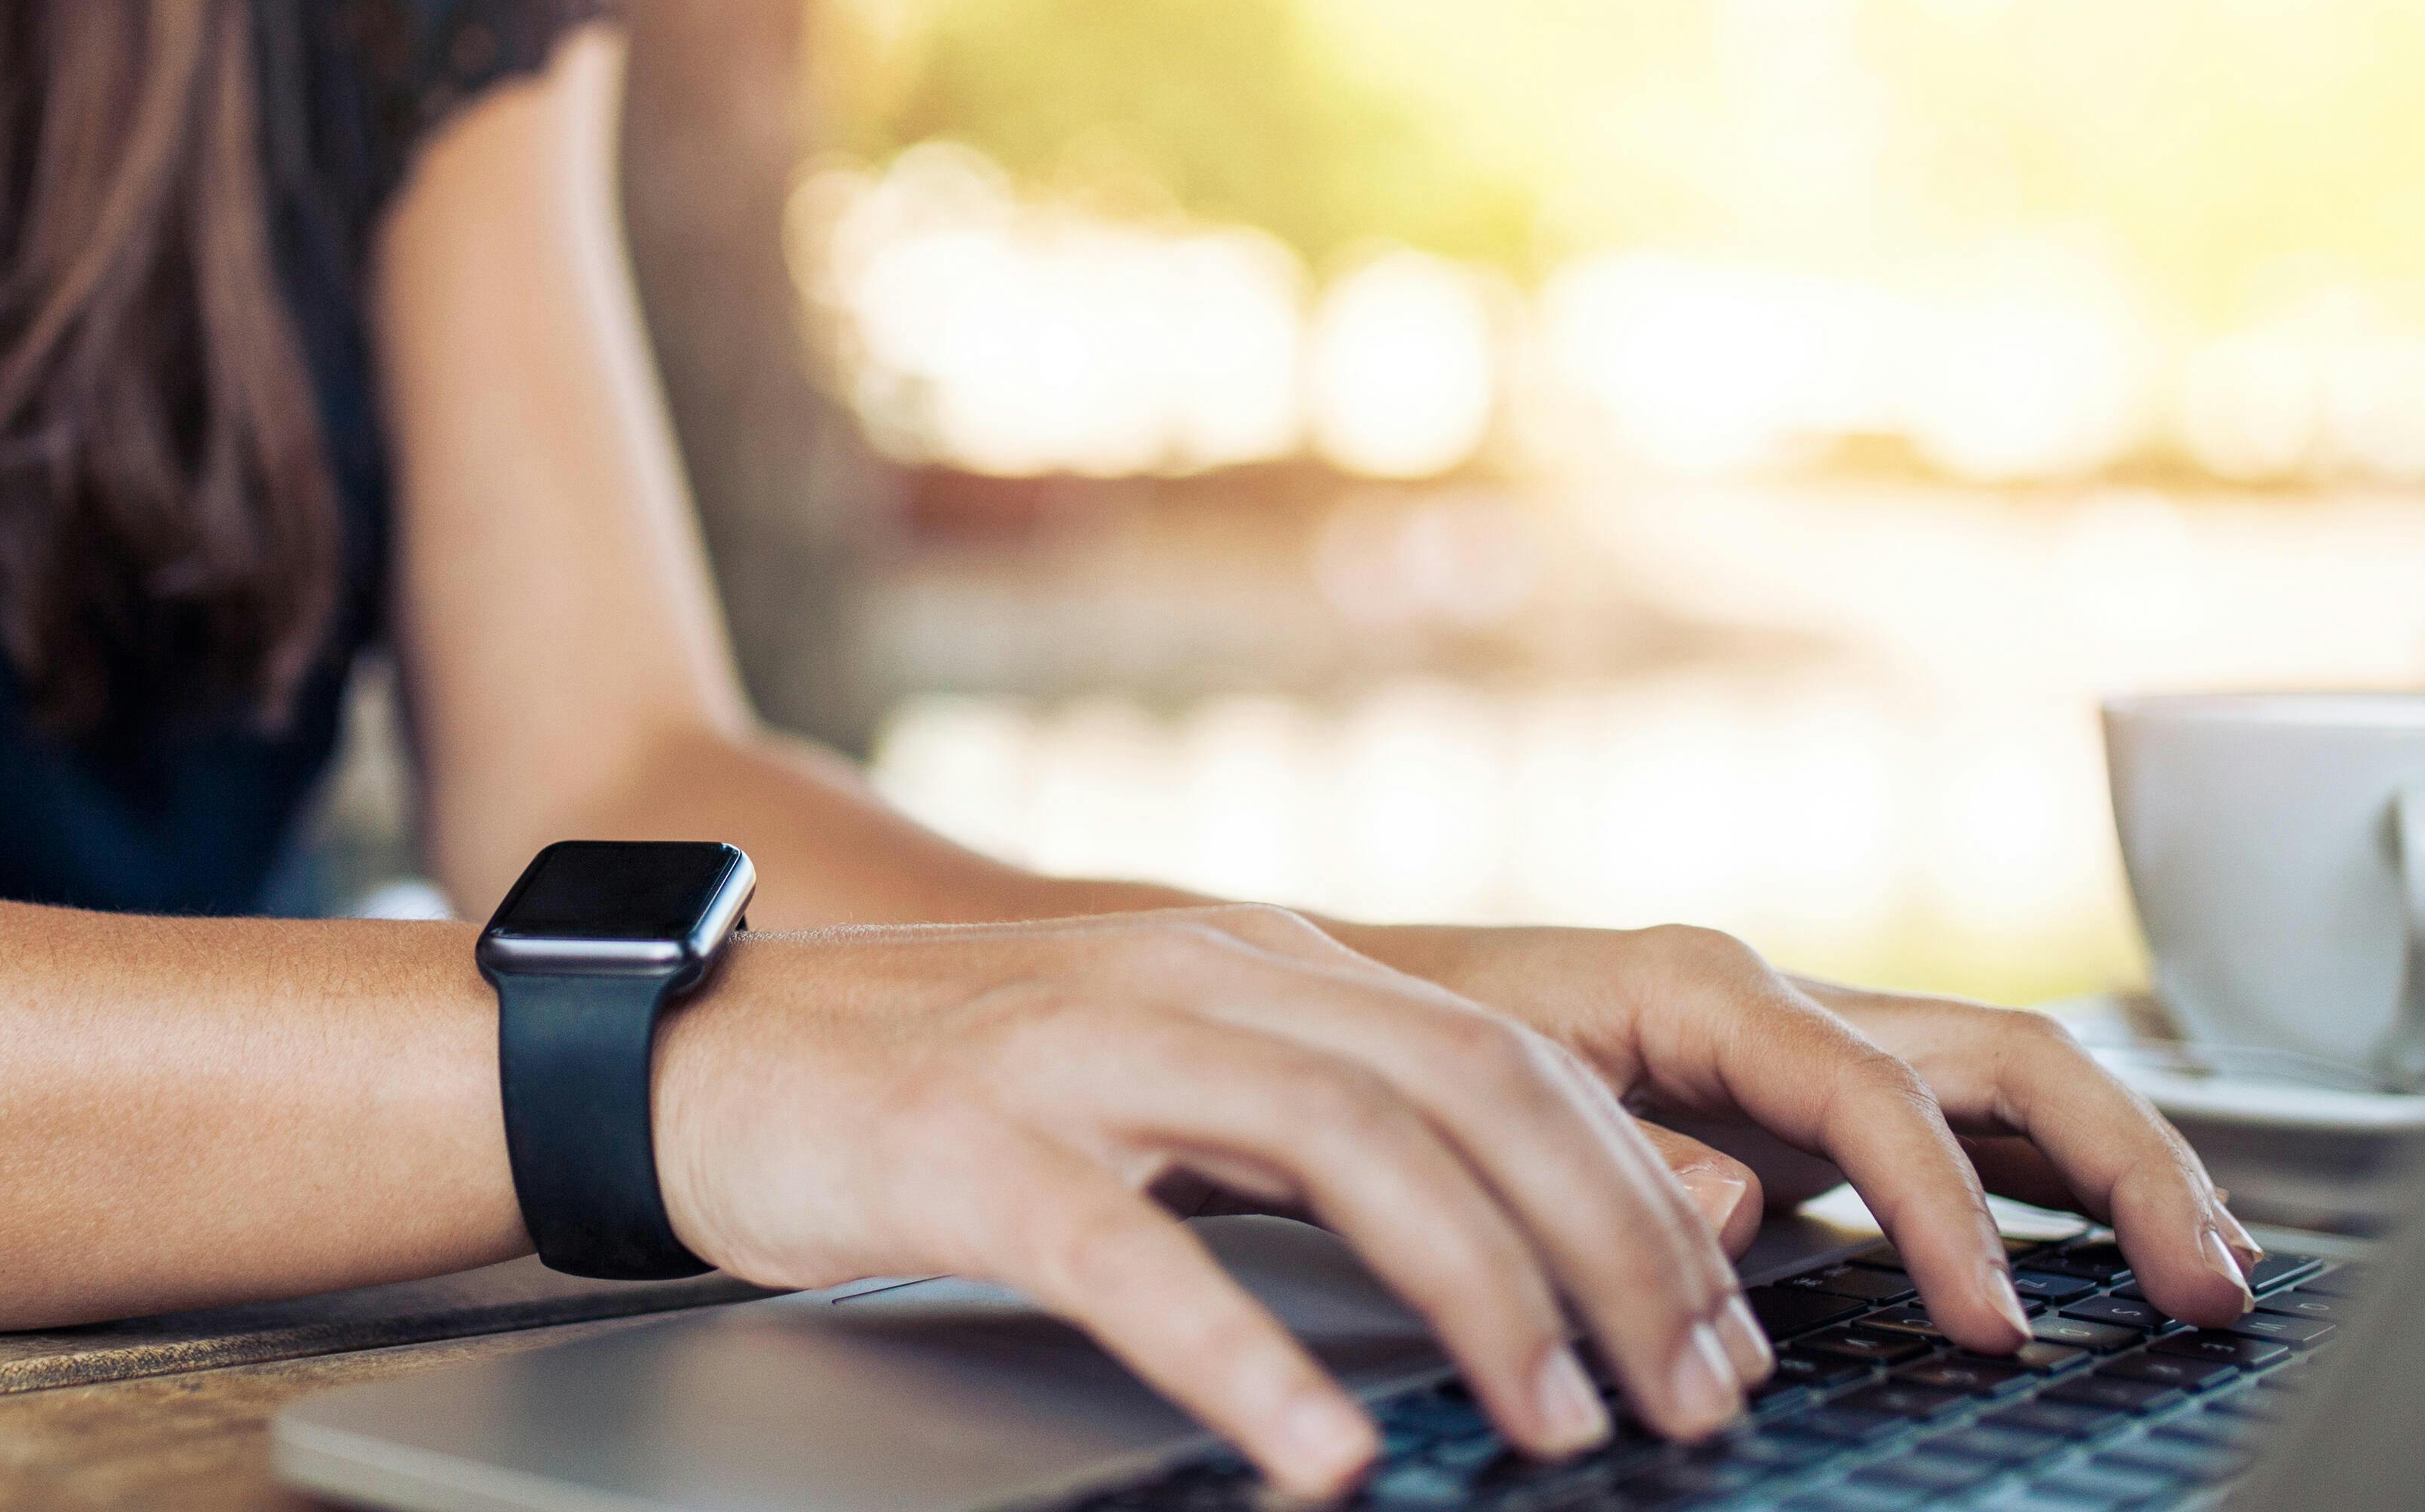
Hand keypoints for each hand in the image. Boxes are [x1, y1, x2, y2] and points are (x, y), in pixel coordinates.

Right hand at [649, 907, 1772, 1495]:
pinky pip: (1136, 1255)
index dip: (1642, 1198)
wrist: (700, 1051)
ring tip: (1559, 1428)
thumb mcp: (1162, 1084)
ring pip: (1347, 1145)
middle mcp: (1201, 981)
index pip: (1513, 1064)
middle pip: (1472, 1092)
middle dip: (1615, 1249)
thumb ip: (1318, 1136)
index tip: (1723, 1332)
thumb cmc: (939, 1097)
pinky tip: (1323, 1453)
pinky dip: (1249, 1355)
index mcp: (1262, 969)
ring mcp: (1084, 1052)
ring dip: (1483, 1293)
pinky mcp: (971, 1146)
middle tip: (1690, 1398)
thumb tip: (1514, 1246)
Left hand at [1365, 924, 2263, 1348]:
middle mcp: (1775, 1000)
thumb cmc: (1404, 1045)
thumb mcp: (1491, 1097)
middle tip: (2206, 1285)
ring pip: (2014, 1081)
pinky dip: (2058, 1180)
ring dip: (2126, 1169)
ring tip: (2212, 1271)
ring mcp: (1802, 1042)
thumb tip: (1747, 1207)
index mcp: (1702, 987)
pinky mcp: (1804, 1092)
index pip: (1880, 1094)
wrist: (1343, 1004)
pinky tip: (2120, 1248)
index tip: (1996, 1329)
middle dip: (2126, 1168)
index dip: (1951, 1215)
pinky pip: (1969, 1120)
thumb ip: (1621, 1154)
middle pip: (2008, 1058)